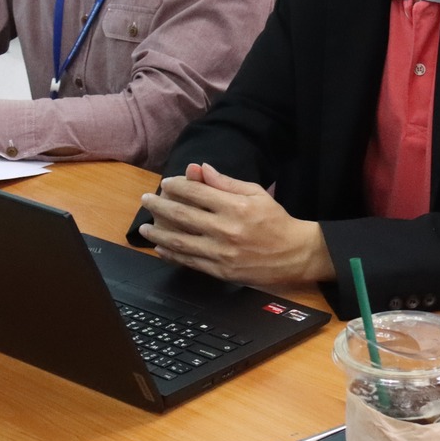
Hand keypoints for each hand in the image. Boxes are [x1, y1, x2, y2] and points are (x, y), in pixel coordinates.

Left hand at [136, 163, 333, 285]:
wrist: (294, 254)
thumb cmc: (275, 221)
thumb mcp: (256, 193)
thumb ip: (226, 182)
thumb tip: (202, 169)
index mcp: (236, 206)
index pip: (197, 193)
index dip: (177, 186)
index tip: (166, 183)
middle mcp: (226, 229)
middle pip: (183, 215)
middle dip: (160, 206)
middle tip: (146, 200)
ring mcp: (222, 253)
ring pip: (180, 241)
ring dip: (158, 233)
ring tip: (145, 227)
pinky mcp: (221, 271)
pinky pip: (190, 262)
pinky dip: (172, 254)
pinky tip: (161, 248)